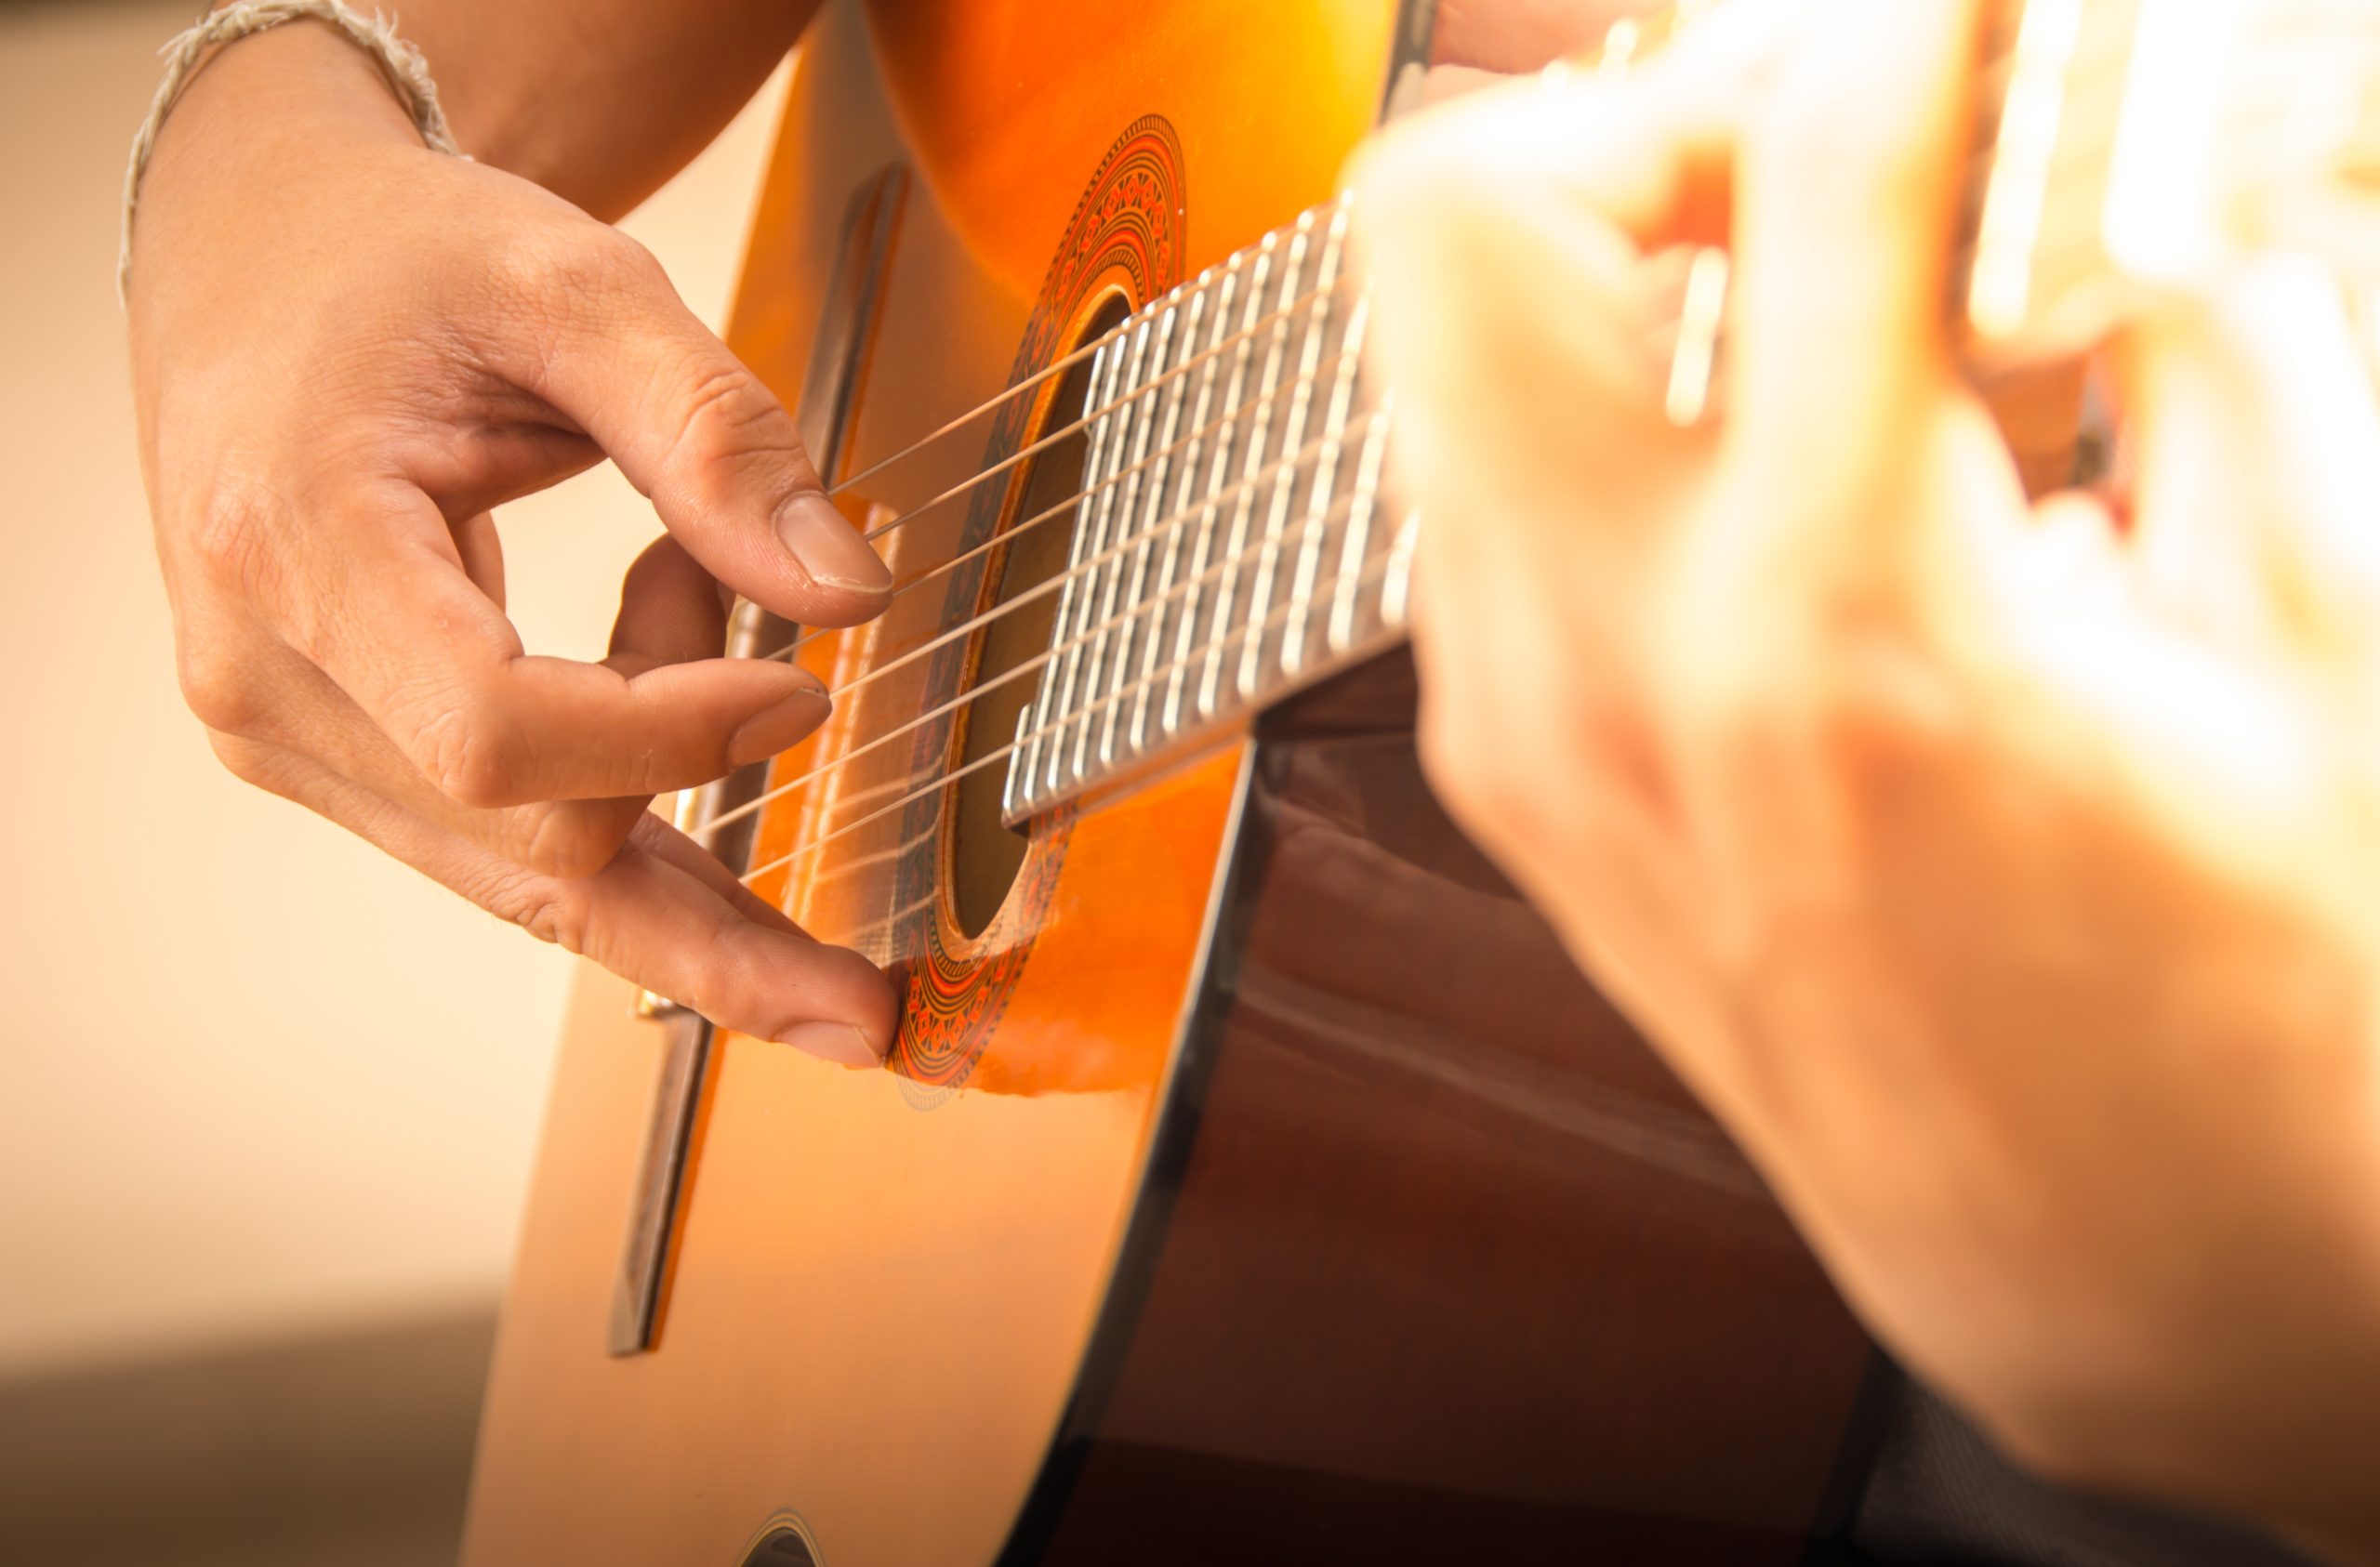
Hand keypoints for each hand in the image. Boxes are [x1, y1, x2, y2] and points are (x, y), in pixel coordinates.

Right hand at [128, 22, 896, 1062]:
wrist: (261, 253)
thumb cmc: (401, 255)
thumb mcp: (573, 285)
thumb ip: (718, 436)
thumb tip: (848, 597)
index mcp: (296, 546)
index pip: (493, 729)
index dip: (670, 741)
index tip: (802, 691)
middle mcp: (267, 676)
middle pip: (526, 842)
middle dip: (705, 787)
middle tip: (827, 715)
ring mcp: (291, 735)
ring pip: (532, 883)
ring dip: (692, 844)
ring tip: (788, 766)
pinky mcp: (340, 759)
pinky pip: (514, 852)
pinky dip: (646, 841)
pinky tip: (735, 816)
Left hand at [1356, 0, 2379, 1553]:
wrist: (2120, 1268)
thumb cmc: (2249, 1027)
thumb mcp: (2311, 638)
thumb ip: (2208, 331)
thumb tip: (2131, 144)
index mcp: (1838, 627)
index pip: (1812, 157)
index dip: (1926, 16)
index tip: (1988, 12)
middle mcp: (1613, 672)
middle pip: (1455, 217)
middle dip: (1644, 115)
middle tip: (1835, 149)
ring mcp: (1524, 733)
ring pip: (1442, 352)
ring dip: (1616, 259)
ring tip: (1823, 293)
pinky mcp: (1512, 776)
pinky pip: (1484, 495)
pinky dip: (1609, 406)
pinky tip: (1783, 448)